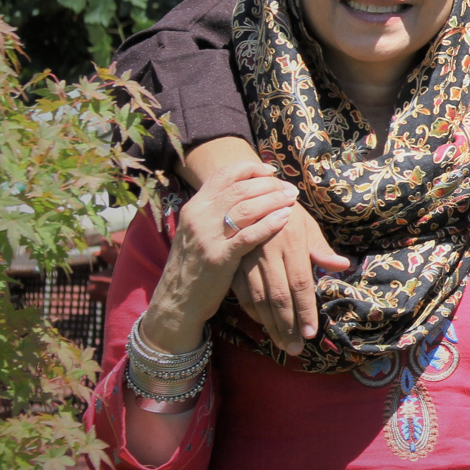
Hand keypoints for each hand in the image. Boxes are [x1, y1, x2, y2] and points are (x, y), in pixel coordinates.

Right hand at [143, 162, 298, 352]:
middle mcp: (199, 217)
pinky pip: (248, 235)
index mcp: (195, 207)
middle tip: (289, 188)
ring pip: (245, 207)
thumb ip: (217, 211)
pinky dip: (269, 224)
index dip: (250, 169)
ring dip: (273, 200)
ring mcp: (207, 237)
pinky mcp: (219, 258)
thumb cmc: (196, 264)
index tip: (271, 170)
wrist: (178, 300)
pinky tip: (286, 218)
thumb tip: (246, 192)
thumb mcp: (199, 232)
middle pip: (239, 188)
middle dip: (268, 184)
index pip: (223, 175)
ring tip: (291, 199)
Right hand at [232, 204, 349, 355]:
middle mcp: (268, 252)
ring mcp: (247, 258)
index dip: (305, 310)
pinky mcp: (232, 262)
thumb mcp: (307, 224)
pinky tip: (264, 324)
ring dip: (271, 324)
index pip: (301, 283)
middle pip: (279, 296)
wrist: (250, 194)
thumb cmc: (287, 212)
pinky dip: (253, 311)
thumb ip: (322, 249)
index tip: (311, 333)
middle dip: (288, 325)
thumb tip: (344, 267)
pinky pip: (242, 293)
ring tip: (283, 343)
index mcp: (292, 242)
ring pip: (259, 298)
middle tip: (296, 348)